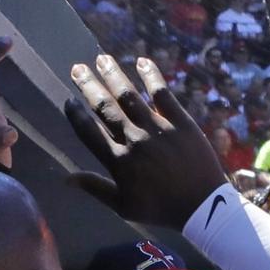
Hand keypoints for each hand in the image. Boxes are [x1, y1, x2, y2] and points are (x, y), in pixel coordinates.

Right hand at [64, 55, 226, 228]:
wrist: (203, 207)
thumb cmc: (162, 210)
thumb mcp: (124, 206)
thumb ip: (95, 188)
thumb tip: (66, 179)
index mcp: (119, 162)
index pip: (89, 133)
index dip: (76, 116)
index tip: (69, 101)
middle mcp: (134, 141)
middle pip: (105, 108)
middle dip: (89, 86)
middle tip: (77, 68)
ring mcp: (158, 129)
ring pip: (130, 96)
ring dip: (114, 75)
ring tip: (102, 59)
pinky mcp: (181, 122)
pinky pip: (163, 94)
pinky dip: (151, 76)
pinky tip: (142, 61)